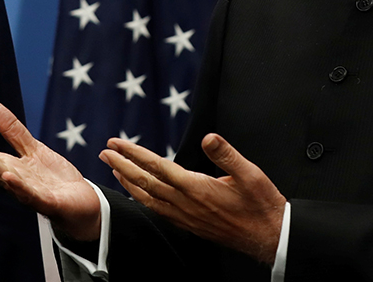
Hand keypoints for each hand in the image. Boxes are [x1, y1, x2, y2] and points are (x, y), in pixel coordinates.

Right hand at [0, 99, 101, 239]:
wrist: (82, 205)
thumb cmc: (52, 179)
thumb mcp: (31, 148)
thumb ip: (10, 129)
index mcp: (7, 166)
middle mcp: (13, 181)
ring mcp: (29, 193)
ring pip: (6, 178)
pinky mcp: (47, 203)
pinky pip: (31, 195)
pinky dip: (19, 187)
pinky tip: (8, 176)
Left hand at [100, 133, 285, 265]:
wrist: (268, 236)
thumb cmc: (260, 204)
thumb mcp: (250, 174)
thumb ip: (227, 155)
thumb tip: (209, 137)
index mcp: (197, 187)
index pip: (157, 166)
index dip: (134, 153)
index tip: (116, 143)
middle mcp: (186, 203)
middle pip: (146, 181)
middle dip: (122, 165)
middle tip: (104, 152)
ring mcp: (186, 216)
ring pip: (149, 198)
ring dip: (129, 182)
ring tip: (115, 169)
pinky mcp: (189, 224)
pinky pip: (159, 211)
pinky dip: (144, 199)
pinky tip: (140, 194)